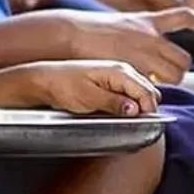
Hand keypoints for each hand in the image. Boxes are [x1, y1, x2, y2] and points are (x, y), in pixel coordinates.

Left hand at [22, 60, 160, 115]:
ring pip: (140, 92)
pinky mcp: (110, 81)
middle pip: (148, 91)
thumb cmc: (64, 86)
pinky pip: (129, 92)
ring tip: (125, 117)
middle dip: (146, 107)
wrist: (45, 80)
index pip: (146, 92)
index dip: (147, 110)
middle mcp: (121, 70)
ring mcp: (116, 75)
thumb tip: (136, 110)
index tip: (142, 123)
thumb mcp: (89, 98)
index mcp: (119, 71)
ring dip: (139, 105)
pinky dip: (130, 102)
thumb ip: (114, 103)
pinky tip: (119, 110)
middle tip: (133, 122)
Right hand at [64, 7, 193, 83]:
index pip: (184, 16)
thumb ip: (139, 32)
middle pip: (183, 59)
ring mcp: (145, 52)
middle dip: (179, 71)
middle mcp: (151, 35)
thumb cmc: (89, 29)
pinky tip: (142, 91)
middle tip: (165, 77)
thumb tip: (147, 42)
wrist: (71, 32)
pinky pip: (155, 86)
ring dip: (169, 83)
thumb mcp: (121, 22)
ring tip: (154, 85)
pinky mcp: (135, 68)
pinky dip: (151, 91)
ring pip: (175, 75)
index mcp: (148, 20)